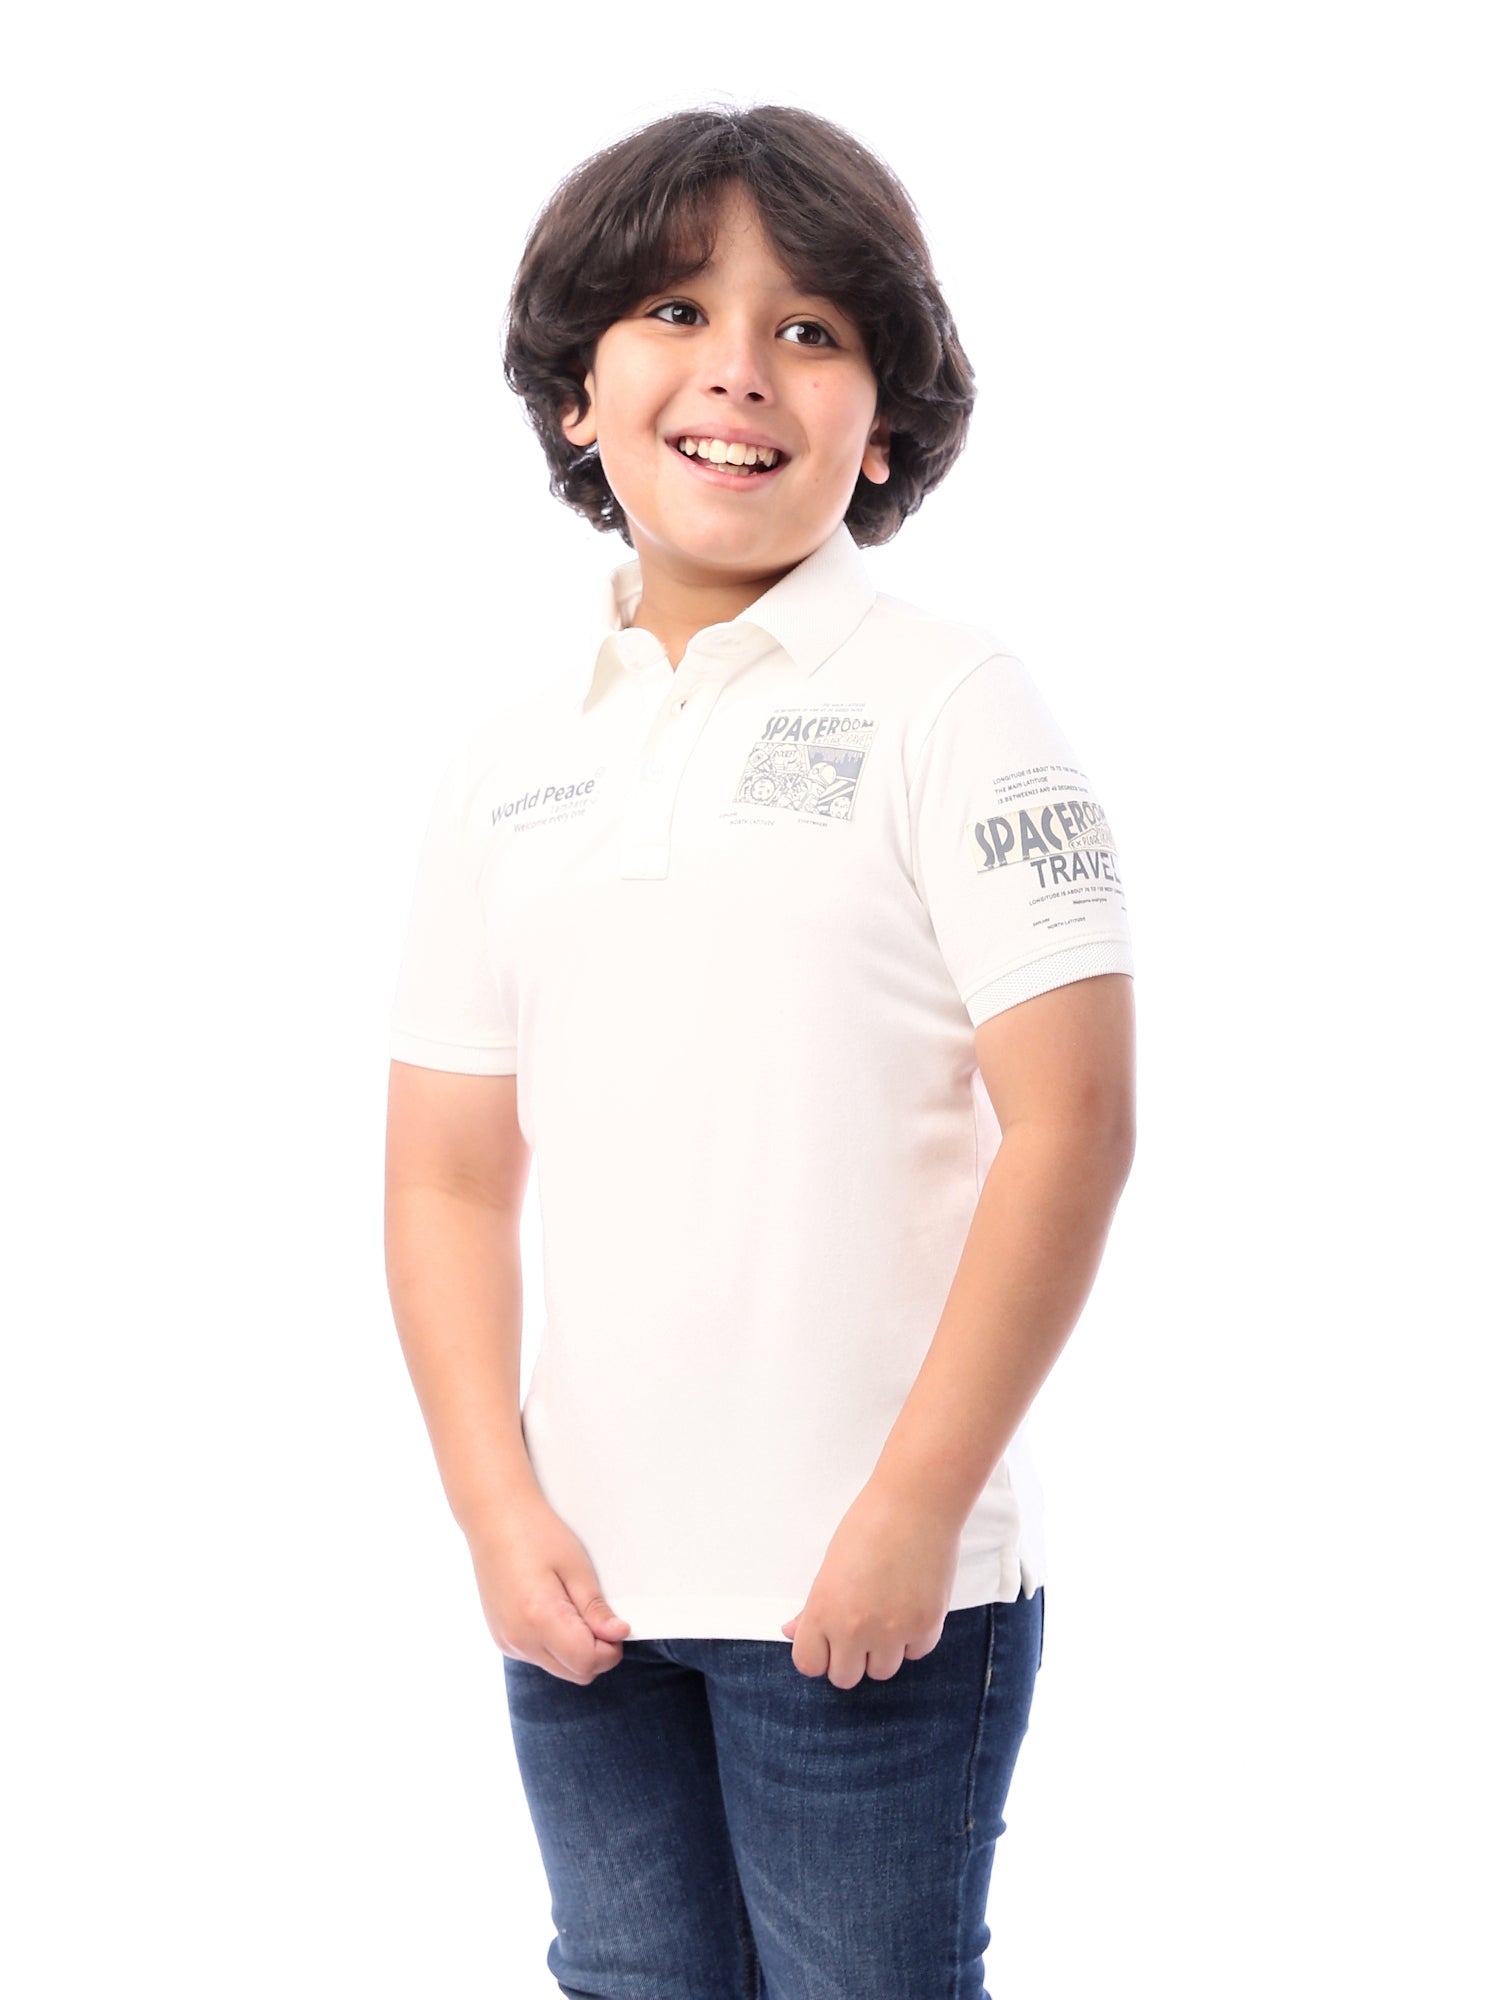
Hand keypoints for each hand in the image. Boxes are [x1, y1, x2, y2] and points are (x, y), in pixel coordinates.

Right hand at [467, 1490, 631, 1684]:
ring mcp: (506, 1642)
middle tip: (597, 1615)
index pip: (586, 1662)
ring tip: (570, 1606)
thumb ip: (596, 1607)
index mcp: (539, 1618)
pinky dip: (554, 1645)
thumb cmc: (535, 1533)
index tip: (615, 1625)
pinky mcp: (501, 1639)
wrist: (494, 1518)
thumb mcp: (576, 1565)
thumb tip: (618, 1635)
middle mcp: (518, 1638)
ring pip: (558, 1668)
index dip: (610, 1648)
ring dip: (574, 1649)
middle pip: (574, 1673)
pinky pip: (539, 1657)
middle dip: (595, 1652)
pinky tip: (551, 1610)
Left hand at [780, 1482, 959, 1687]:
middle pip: (846, 1677)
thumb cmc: (869, 1524)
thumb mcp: (830, 1564)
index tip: (827, 1642)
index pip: (809, 1665)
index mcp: (823, 1610)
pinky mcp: (926, 1626)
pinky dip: (913, 1639)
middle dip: (851, 1658)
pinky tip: (910, 1606)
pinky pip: (915, 1653)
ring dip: (883, 1651)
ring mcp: (893, 1631)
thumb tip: (792, 1632)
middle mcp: (855, 1628)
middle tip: (860, 1628)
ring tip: (887, 1614)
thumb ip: (813, 1608)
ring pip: (882, 1671)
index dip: (819, 1654)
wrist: (915, 1504)